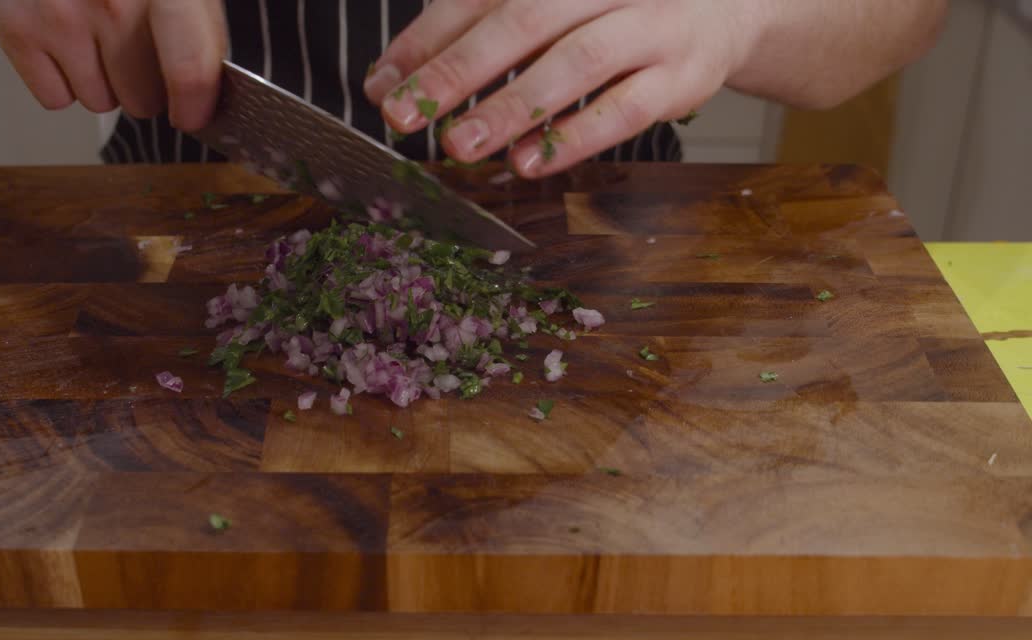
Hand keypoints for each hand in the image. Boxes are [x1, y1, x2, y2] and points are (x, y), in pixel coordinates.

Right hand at [0, 0, 226, 129]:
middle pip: (142, 99)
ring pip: (100, 102)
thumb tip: (207, 95)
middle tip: (136, 48)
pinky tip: (68, 41)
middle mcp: (111, 0)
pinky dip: (64, 80)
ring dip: (104, 81)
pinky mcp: (17, 27)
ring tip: (98, 35)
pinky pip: (56, 98)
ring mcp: (60, 15)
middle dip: (145, 85)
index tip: (192, 114)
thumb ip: (201, 30)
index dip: (194, 105)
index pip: (188, 67)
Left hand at [365, 0, 759, 176]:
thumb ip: (475, 32)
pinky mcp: (680, 75)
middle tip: (407, 114)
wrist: (723, 9)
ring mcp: (648, 25)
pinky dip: (576, 135)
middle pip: (523, 20)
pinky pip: (626, 107)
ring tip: (459, 146)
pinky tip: (531, 160)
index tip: (381, 84)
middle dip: (457, 71)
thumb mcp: (547, 7)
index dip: (426, 38)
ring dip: (511, 107)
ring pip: (575, 62)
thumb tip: (394, 79)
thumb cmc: (611, 12)